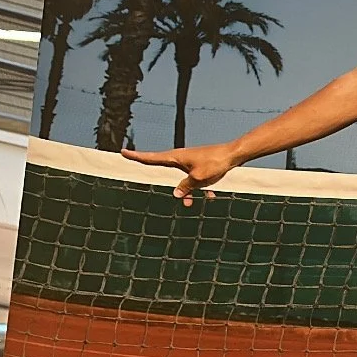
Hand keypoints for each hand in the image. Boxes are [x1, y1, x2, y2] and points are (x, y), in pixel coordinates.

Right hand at [120, 142, 236, 204]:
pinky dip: (199, 188)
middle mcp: (180, 159)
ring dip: (185, 192)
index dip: (136, 157)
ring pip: (181, 180)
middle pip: (163, 170)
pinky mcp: (199, 167)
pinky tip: (210, 195)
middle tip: (136, 171)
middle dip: (157, 178)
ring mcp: (189, 163)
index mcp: (176, 157)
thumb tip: (175, 194)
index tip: (123, 152)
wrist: (233, 155)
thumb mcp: (198, 178)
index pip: (152, 157)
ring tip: (189, 204)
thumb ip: (186, 187)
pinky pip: (193, 181)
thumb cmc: (215, 162)